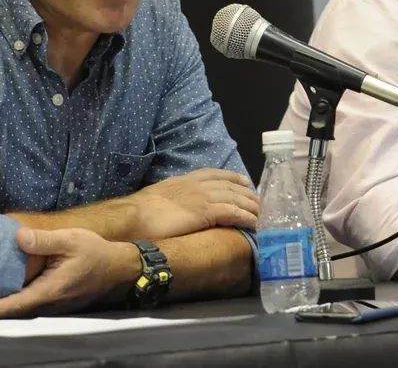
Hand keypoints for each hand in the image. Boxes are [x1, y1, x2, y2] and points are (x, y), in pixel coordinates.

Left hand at [0, 228, 139, 319]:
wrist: (118, 266)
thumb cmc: (95, 252)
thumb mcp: (70, 240)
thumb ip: (44, 240)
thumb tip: (18, 237)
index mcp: (49, 290)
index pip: (13, 305)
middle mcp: (48, 302)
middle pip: (13, 313)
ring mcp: (52, 304)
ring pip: (20, 310)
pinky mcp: (55, 299)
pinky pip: (29, 304)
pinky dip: (12, 304)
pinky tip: (1, 296)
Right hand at [122, 168, 258, 240]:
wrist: (133, 217)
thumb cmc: (140, 212)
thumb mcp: (159, 198)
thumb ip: (172, 199)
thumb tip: (176, 208)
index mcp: (185, 180)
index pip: (215, 174)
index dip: (232, 178)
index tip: (244, 182)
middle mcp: (196, 185)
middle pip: (230, 186)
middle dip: (248, 194)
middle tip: (261, 202)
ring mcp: (202, 197)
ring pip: (235, 198)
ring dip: (252, 206)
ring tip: (264, 215)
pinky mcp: (206, 212)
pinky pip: (233, 213)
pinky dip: (246, 217)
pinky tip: (255, 223)